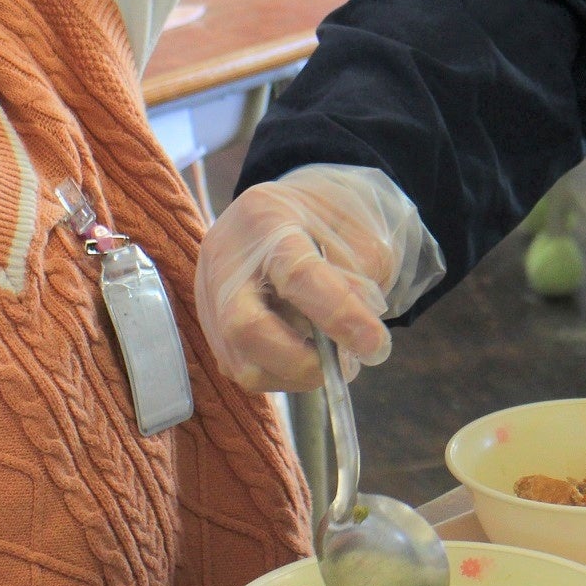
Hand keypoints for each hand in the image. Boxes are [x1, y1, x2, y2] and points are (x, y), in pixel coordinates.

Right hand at [196, 164, 443, 391]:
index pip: (297, 275)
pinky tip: (307, 353)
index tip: (375, 344)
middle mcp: (225, 258)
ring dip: (297, 374)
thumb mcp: (358, 235)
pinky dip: (285, 373)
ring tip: (331, 356)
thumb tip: (357, 340)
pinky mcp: (212, 328)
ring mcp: (210, 296)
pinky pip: (245, 369)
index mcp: (265, 218)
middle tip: (346, 364)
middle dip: (303, 361)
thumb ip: (359, 284)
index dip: (338, 315)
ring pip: (242, 362)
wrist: (290, 212)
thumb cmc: (328, 220)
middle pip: (245, 328)